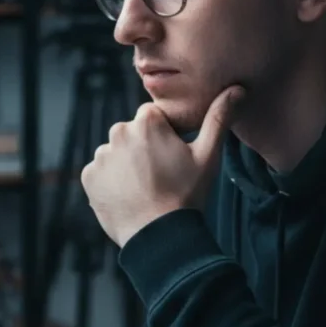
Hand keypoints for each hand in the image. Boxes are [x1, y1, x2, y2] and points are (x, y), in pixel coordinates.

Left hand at [80, 86, 243, 247]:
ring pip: (116, 154)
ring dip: (127, 165)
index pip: (153, 118)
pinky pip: (101, 173)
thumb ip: (218, 118)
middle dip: (143, 149)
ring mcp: (100, 156)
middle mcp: (117, 133)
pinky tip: (129, 196)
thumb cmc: (186, 195)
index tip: (172, 156)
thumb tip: (237, 89)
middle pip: (132, 134)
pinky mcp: (89, 177)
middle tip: (160, 175)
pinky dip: (111, 182)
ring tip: (145, 188)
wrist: (159, 237)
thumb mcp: (207, 156)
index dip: (164, 135)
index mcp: (145, 122)